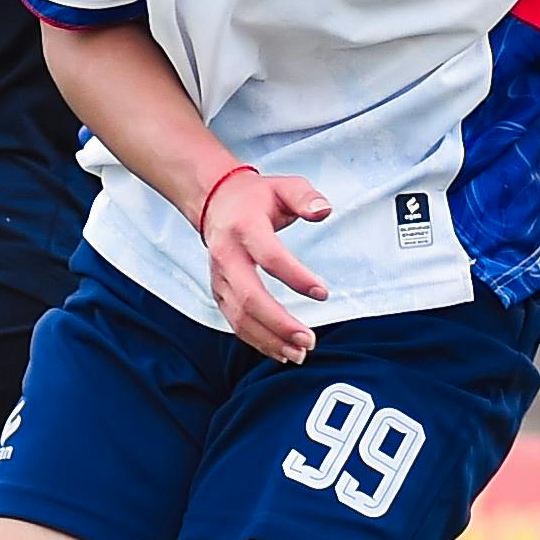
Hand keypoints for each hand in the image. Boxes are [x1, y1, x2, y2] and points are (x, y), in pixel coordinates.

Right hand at [200, 165, 334, 363]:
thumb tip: (324, 210)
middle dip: (280, 323)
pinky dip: (256, 340)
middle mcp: (227, 255)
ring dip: (269, 339)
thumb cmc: (257, 197)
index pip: (270, 257)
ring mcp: (220, 277)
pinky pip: (235, 322)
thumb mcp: (284, 186)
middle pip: (250, 297)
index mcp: (245, 227)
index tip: (323, 293)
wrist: (215, 202)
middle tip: (309, 340)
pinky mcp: (219, 292)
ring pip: (240, 316)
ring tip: (299, 353)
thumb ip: (306, 197)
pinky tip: (280, 351)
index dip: (296, 277)